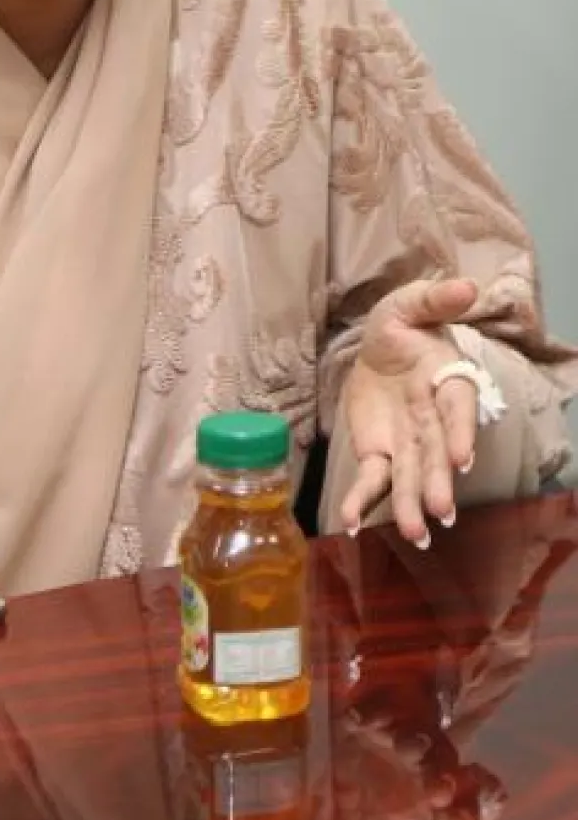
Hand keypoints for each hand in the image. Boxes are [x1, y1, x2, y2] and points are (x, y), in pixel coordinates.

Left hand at [339, 277, 480, 544]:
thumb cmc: (403, 326)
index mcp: (446, 380)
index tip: (462, 458)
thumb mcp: (410, 304)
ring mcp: (405, 440)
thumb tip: (468, 286)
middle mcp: (431, 418)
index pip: (457, 408)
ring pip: (410, 475)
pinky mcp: (378, 451)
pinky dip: (362, 501)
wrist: (377, 346)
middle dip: (438, 482)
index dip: (461, 431)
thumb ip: (435, 299)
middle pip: (436, 452)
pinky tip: (351, 523)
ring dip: (411, 504)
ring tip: (415, 533)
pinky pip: (372, 479)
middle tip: (440, 512)